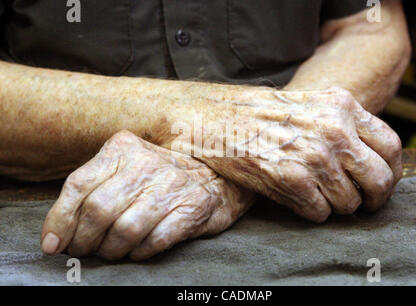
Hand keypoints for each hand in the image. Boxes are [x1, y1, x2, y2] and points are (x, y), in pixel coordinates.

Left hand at [41, 131, 253, 259]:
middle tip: (84, 250)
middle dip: (84, 240)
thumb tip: (59, 231)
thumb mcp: (126, 166)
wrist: (216, 174)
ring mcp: (171, 186)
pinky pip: (154, 241)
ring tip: (111, 252)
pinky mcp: (192, 209)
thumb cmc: (161, 176)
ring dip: (111, 250)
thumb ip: (95, 187)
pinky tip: (137, 251)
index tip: (53, 244)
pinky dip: (139, 253)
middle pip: (99, 210)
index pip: (79, 185)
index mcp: (123, 149)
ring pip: (125, 230)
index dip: (60, 219)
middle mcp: (146, 164)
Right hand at [182, 87, 401, 221]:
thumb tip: (366, 157)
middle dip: (373, 199)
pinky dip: (312, 212)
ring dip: (336, 207)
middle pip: (379, 179)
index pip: (391, 146)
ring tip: (317, 197)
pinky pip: (320, 212)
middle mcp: (334, 130)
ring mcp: (314, 155)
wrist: (213, 116)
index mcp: (342, 106)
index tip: (379, 184)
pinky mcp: (291, 179)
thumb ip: (340, 123)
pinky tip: (296, 199)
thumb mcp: (308, 104)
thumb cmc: (257, 113)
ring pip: (349, 202)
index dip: (390, 171)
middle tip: (361, 205)